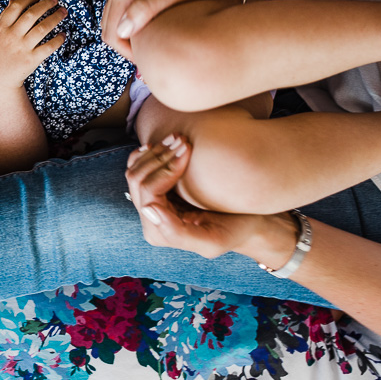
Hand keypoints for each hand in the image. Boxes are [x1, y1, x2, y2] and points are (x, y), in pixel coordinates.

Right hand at [0, 0, 65, 88]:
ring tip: (63, 12)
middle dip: (46, 4)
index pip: (16, 7)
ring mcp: (22, 48)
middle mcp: (12, 37)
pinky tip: (63, 34)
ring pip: (42, 28)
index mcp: (1, 29)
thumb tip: (13, 1)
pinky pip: (49, 47)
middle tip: (55, 0)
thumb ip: (4, 18)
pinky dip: (58, 39)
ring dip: (55, 18)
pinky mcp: (31, 60)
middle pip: (31, 15)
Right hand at [100, 0, 241, 56]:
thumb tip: (121, 29)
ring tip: (154, 42)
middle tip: (152, 54)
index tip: (149, 59)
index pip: (111, 32)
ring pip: (115, 19)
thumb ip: (147, 6)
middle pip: (109, 27)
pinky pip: (124, 9)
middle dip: (126, 45)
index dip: (128, 52)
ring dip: (128, 35)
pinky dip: (132, 22)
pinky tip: (153, 27)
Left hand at [126, 136, 265, 258]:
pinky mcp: (156, 190)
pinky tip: (164, 143)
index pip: (149, 192)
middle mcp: (149, 217)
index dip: (165, 167)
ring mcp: (149, 202)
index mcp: (158, 232)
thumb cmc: (233, 231)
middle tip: (183, 140)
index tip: (187, 148)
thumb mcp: (212, 241)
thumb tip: (149, 208)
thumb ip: (177, 232)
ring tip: (178, 138)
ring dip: (155, 151)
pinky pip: (139, 167)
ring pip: (136, 170)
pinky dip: (149, 153)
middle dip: (160, 156)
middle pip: (137, 179)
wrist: (245, 223)